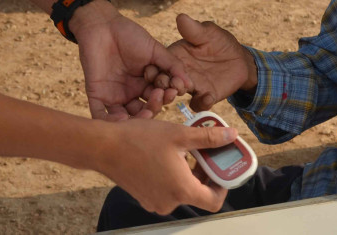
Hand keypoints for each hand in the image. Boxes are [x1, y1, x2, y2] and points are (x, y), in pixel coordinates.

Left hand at [72, 2, 192, 119]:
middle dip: (156, 106)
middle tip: (162, 94)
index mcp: (145, 83)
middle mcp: (130, 92)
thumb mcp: (155, 50)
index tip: (175, 87)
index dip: (168, 95)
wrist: (103, 25)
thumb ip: (172, 65)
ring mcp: (114, 95)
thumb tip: (189, 84)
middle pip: (145, 110)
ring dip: (138, 119)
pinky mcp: (97, 95)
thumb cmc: (129, 35)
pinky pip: (102, 115)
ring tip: (147, 112)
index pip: (159, 97)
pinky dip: (111, 122)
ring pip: (127, 118)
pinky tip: (123, 118)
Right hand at [96, 117, 234, 213]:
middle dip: (205, 172)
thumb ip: (208, 137)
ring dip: (188, 172)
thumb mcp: (179, 134)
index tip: (221, 166)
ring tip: (183, 149)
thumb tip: (231, 135)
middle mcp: (169, 202)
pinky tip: (166, 156)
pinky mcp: (145, 197)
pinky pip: (167, 190)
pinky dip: (173, 176)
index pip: (214, 201)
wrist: (104, 147)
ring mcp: (155, 202)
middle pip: (198, 193)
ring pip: (182, 190)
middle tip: (204, 151)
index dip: (223, 184)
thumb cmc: (139, 139)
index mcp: (181, 189)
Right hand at [147, 14, 256, 111]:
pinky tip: (207, 97)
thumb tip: (181, 17)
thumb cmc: (219, 41)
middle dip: (162, 83)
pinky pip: (199, 103)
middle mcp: (180, 73)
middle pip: (165, 81)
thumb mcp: (208, 33)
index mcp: (175, 56)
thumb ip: (194, 29)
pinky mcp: (206, 96)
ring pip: (177, 94)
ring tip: (183, 89)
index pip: (160, 63)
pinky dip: (201, 102)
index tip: (151, 70)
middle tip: (166, 82)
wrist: (239, 58)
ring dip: (177, 93)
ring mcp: (192, 86)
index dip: (154, 67)